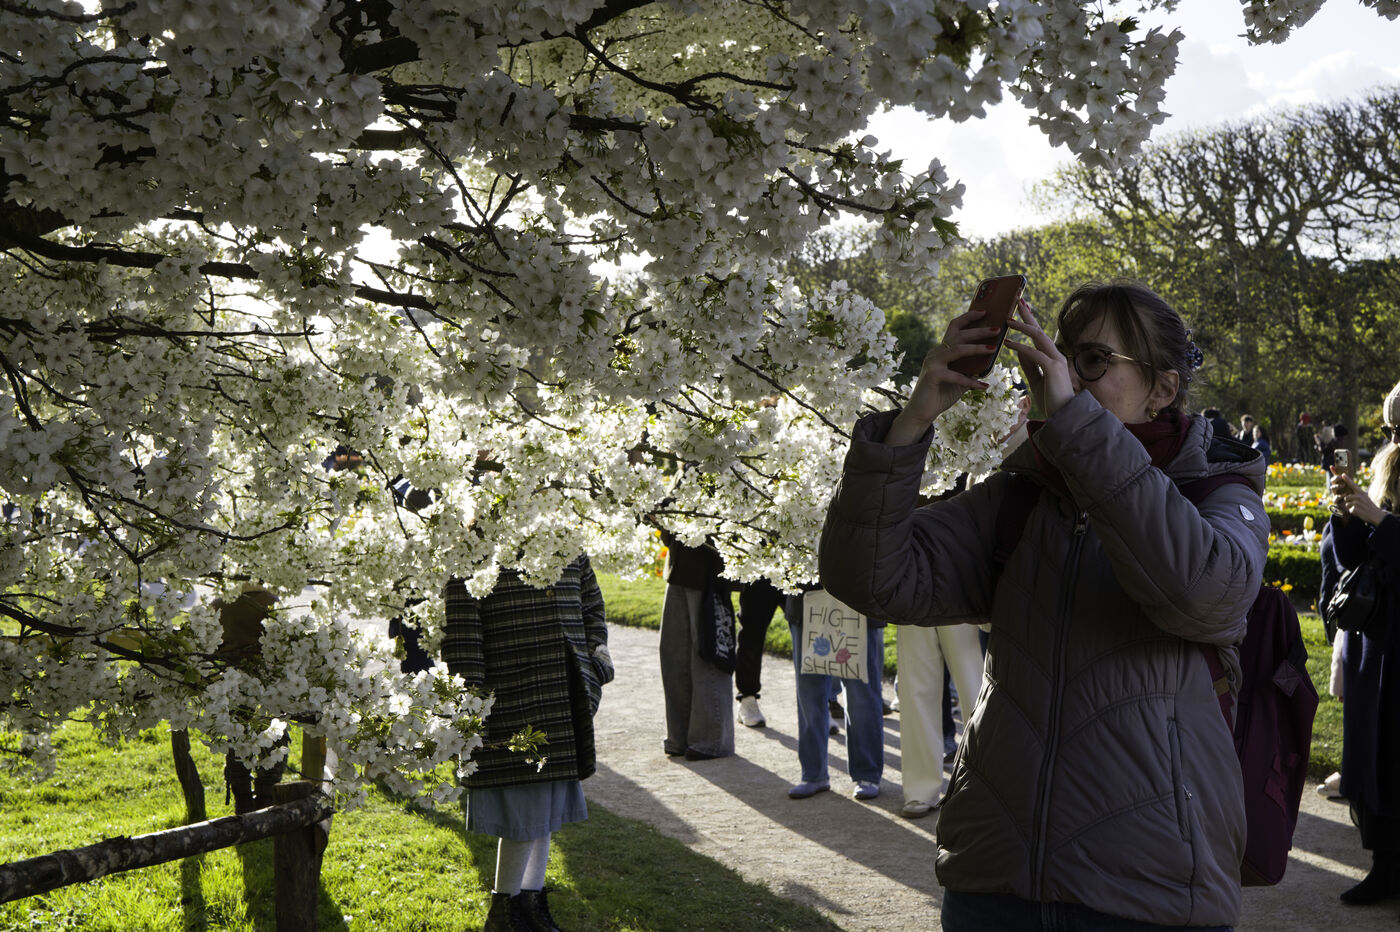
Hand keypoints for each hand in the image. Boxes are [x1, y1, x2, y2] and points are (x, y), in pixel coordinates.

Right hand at [886, 309, 1003, 444]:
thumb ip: (971, 368)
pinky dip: (970, 381)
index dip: (968, 318)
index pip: (954, 327)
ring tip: (993, 348)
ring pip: (957, 350)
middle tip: (997, 328)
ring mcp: (932, 363)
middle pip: (958, 335)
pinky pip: (955, 376)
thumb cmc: (941, 394)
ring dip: (976, 348)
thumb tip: (990, 360)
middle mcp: (936, 353)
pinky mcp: (932, 376)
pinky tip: (984, 386)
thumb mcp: (960, 378)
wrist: (922, 413)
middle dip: (979, 331)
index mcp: (942, 350)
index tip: (985, 311)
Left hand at [1003, 298, 1074, 416]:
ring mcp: (1056, 361)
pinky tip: (1008, 343)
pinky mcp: (1053, 369)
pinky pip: (1034, 354)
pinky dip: (1020, 347)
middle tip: (1017, 300)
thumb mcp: (1037, 380)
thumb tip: (1020, 352)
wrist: (1065, 416)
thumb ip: (1030, 366)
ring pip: (1038, 337)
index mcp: (1052, 357)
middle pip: (1039, 330)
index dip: (1029, 321)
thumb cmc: (1052, 400)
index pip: (1039, 335)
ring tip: (1007, 320)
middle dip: (1027, 315)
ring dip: (1022, 326)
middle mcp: (1056, 355)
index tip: (1021, 309)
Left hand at [1330, 469, 1387, 524]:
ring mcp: (1357, 503)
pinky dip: (1353, 512)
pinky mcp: (1355, 509)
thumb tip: (1349, 494)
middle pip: (1346, 497)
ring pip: (1346, 504)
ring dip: (1350, 507)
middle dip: (1349, 502)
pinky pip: (1349, 510)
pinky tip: (1359, 512)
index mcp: (1361, 493)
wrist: (1376, 515)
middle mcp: (1359, 496)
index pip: (1353, 485)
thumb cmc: (1369, 506)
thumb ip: (1357, 495)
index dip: (1347, 479)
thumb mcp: (1365, 498)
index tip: (1343, 474)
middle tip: (1358, 505)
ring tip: (1359, 508)